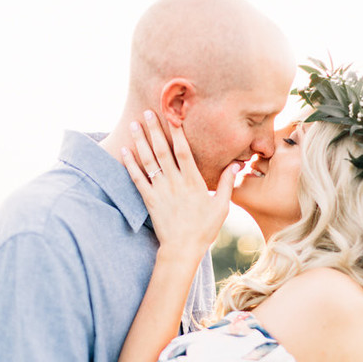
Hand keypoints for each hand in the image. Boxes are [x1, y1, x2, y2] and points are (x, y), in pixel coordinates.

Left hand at [122, 111, 239, 256]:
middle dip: (155, 129)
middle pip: (163, 151)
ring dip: (141, 141)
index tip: (173, 116)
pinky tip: (125, 150)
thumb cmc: (204, 229)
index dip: (178, 132)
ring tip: (134, 124)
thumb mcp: (222, 206)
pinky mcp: (148, 200)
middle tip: (147, 112)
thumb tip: (237, 164)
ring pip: (149, 161)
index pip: (184, 151)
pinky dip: (130, 163)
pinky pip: (137, 178)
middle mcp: (175, 182)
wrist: (182, 249)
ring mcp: (160, 191)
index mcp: (193, 181)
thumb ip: (228, 183)